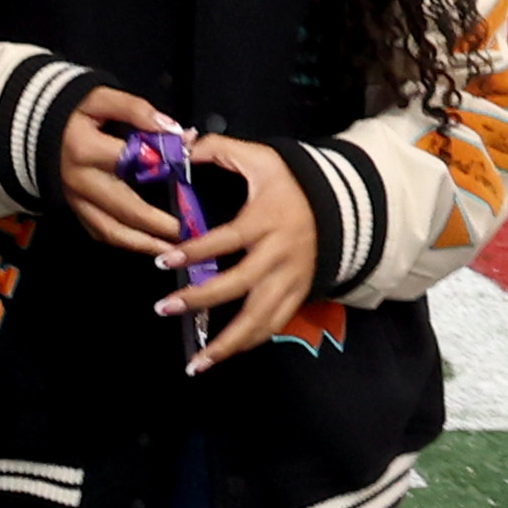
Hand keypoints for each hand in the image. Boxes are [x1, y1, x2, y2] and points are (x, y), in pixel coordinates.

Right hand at [56, 82, 188, 257]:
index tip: (188, 168)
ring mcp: (75, 199)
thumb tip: (171, 129)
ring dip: (144, 243)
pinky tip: (146, 245)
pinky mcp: (74, 208)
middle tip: (188, 230)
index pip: (132, 160)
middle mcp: (79, 180)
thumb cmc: (69, 113)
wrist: (30, 128)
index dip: (163, 164)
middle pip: (125, 208)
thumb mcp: (99, 98)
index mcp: (85, 149)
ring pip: (111, 230)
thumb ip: (135, 110)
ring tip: (172, 248)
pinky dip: (125, 242)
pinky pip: (99, 232)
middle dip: (159, 224)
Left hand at [163, 135, 322, 374]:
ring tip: (196, 363)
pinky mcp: (299, 294)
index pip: (227, 240)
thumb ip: (221, 150)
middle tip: (163, 307)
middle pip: (238, 285)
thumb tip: (184, 144)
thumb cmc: (294, 183)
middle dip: (200, 300)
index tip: (163, 261)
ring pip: (260, 318)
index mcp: (266, 221)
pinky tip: (222, 357)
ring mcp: (291, 279)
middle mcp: (279, 255)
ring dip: (227, 343)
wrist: (344, 205)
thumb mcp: (263, 159)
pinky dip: (249, 343)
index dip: (195, 251)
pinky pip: (274, 325)